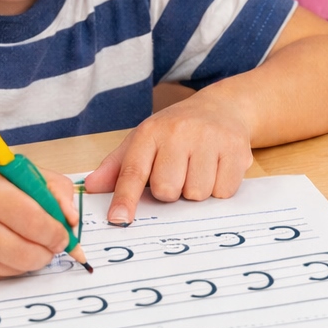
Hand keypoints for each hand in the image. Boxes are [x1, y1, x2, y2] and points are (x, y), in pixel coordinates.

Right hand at [0, 160, 78, 283]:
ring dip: (31, 260)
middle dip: (48, 251)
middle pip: (29, 252)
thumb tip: (72, 220)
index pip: (36, 221)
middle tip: (51, 243)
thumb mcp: (10, 172)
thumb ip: (50, 187)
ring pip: (17, 269)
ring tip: (25, 243)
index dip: (58, 232)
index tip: (64, 234)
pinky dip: (9, 267)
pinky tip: (0, 250)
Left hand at [84, 90, 253, 225]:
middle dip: (171, 191)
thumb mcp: (144, 140)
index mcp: (151, 131)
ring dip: (196, 191)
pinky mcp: (236, 149)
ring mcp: (210, 138)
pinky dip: (219, 189)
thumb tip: (91, 187)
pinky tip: (217, 168)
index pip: (133, 171)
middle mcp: (180, 131)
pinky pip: (222, 192)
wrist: (222, 107)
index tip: (119, 219)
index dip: (125, 198)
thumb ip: (118, 166)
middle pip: (167, 190)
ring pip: (196, 194)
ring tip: (198, 169)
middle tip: (178, 173)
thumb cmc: (176, 130)